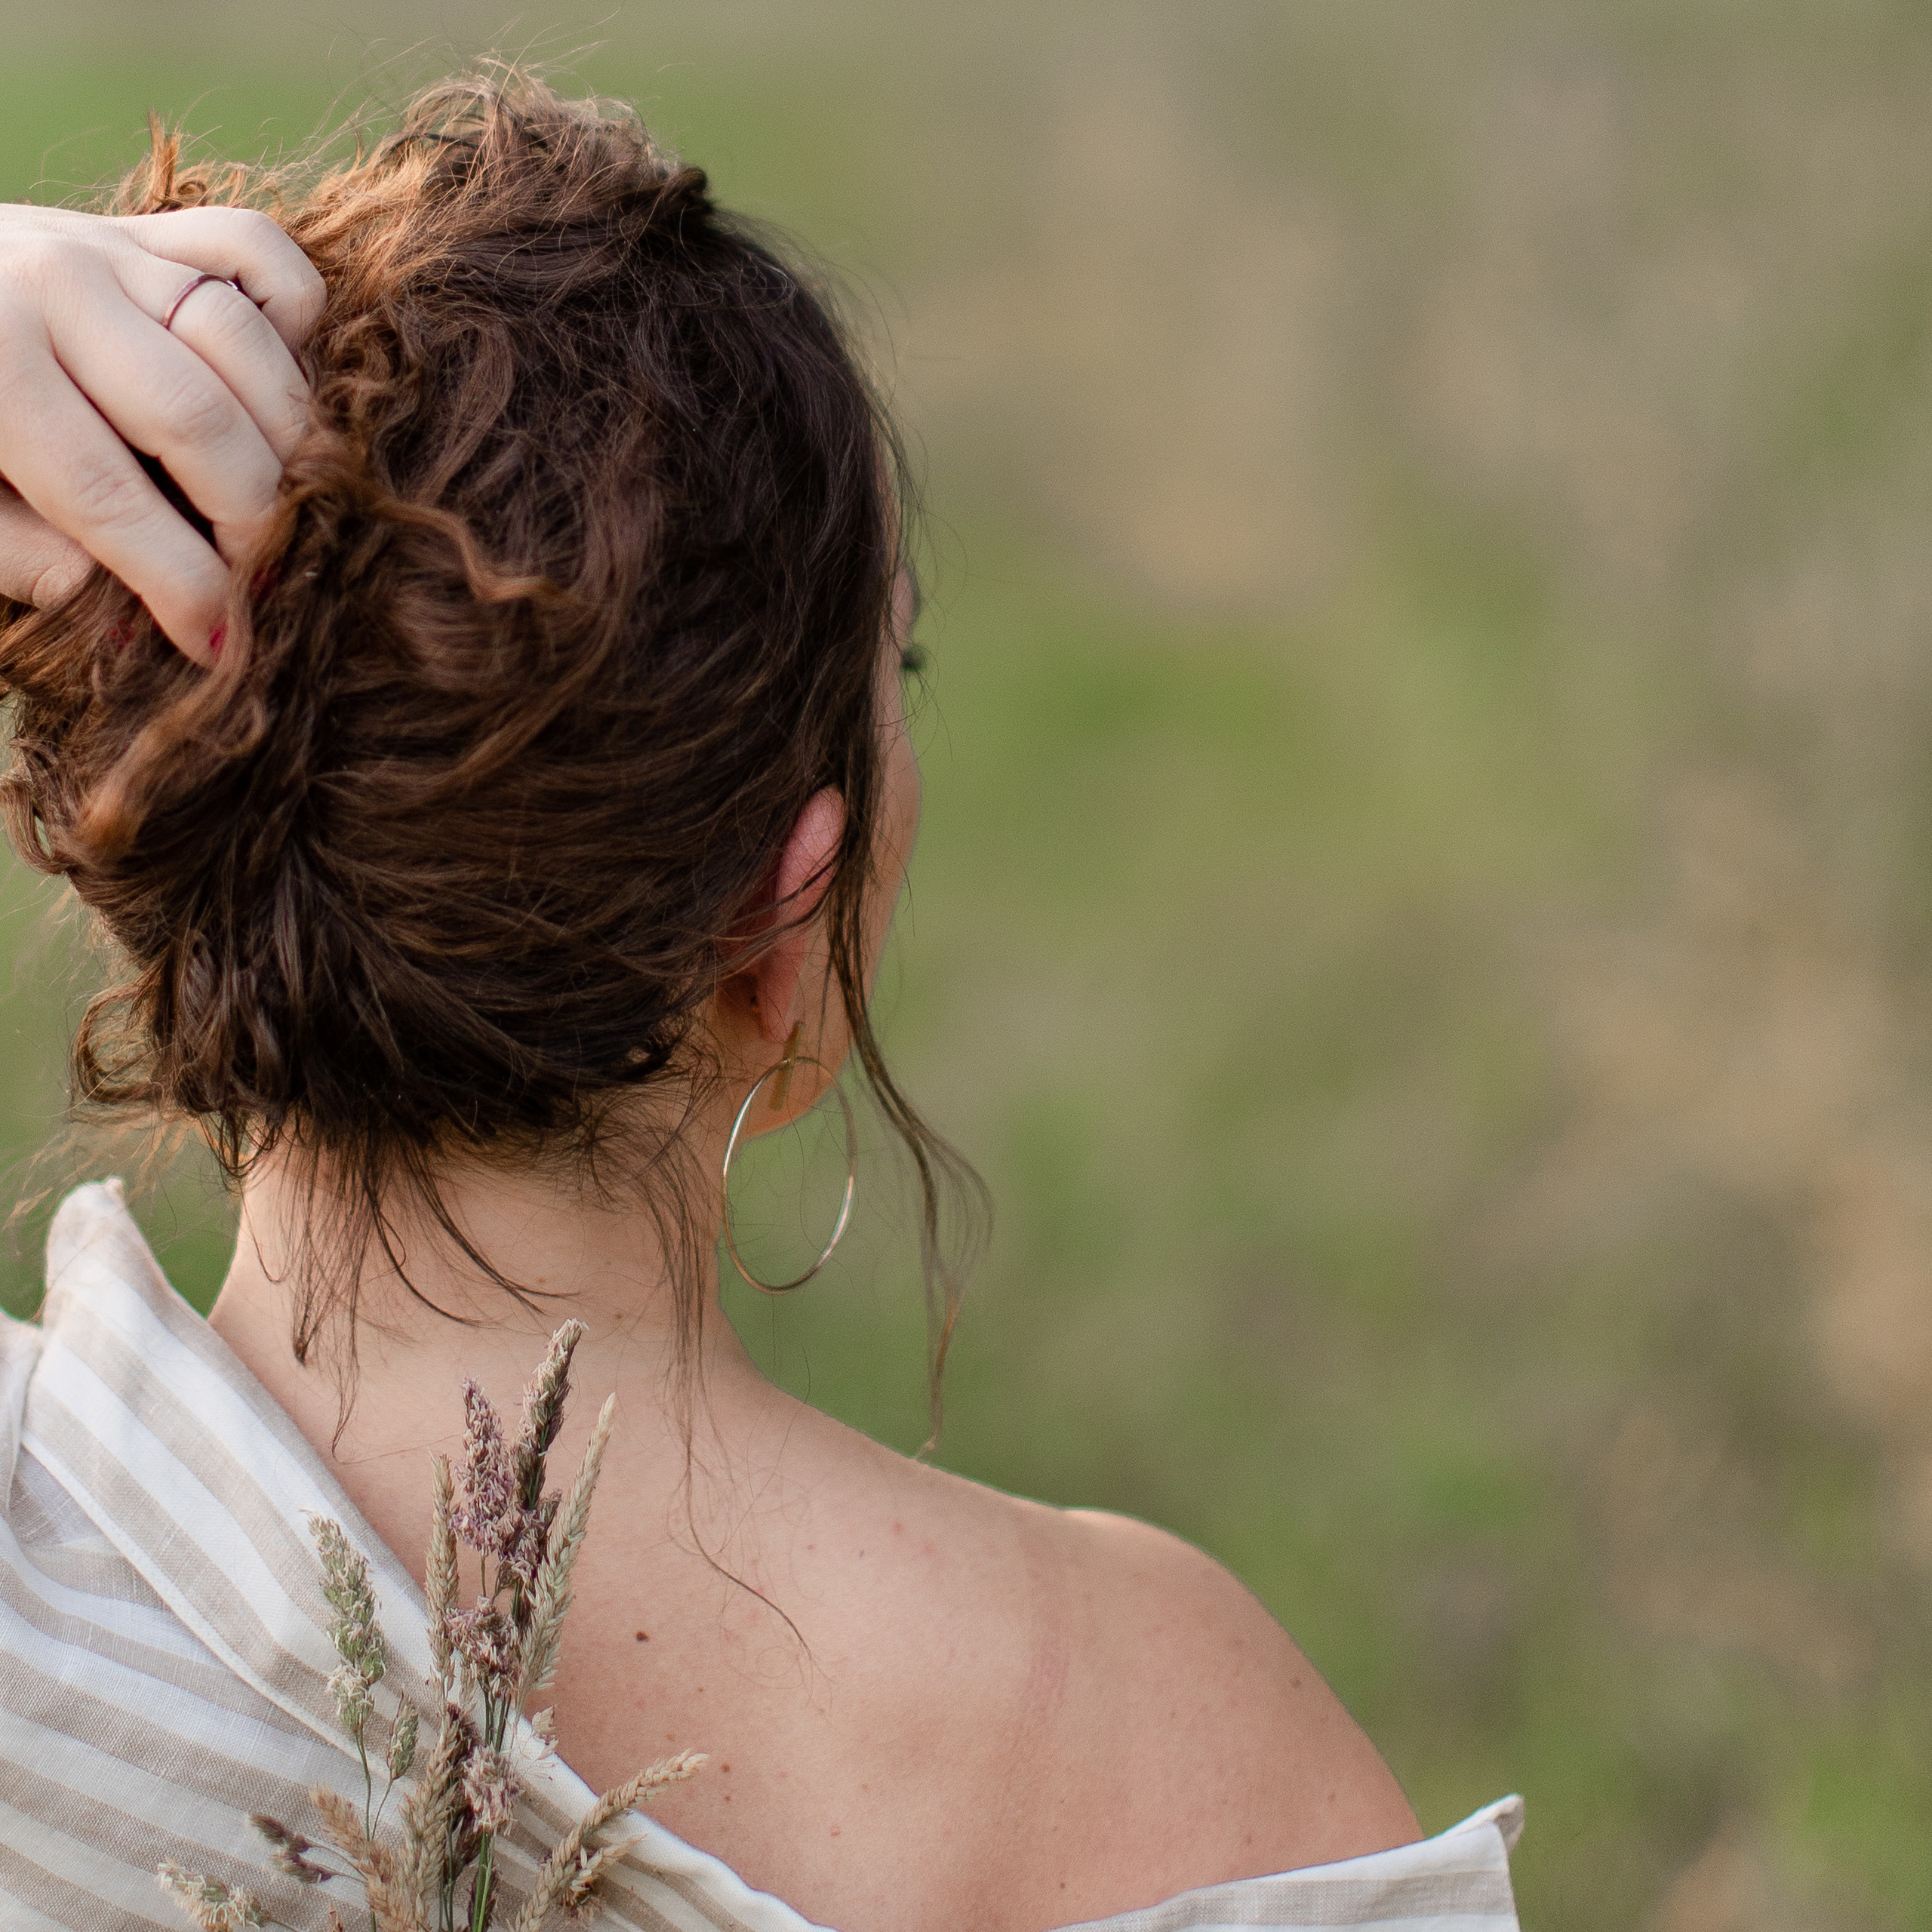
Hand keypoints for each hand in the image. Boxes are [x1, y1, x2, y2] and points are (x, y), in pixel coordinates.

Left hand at [0, 204, 323, 662]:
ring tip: (269, 493)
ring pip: (248, 344)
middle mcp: (57, 287)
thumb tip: (140, 613)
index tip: (217, 645)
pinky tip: (272, 382)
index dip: (178, 586)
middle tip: (251, 577)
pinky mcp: (152, 230)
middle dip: (248, 522)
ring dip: (284, 440)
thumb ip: (30, 561)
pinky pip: (259, 251)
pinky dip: (293, 315)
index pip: (108, 497)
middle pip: (202, 421)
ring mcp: (112, 246)